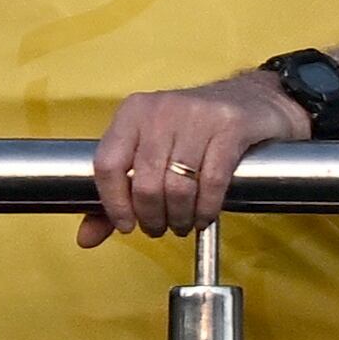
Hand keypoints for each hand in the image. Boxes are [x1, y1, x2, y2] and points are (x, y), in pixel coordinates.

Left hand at [82, 69, 306, 245]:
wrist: (253, 100)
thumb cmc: (194, 132)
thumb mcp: (152, 152)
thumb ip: (118, 194)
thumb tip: (85, 238)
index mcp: (133, 112)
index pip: (107, 164)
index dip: (113, 204)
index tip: (126, 226)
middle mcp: (161, 109)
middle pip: (144, 183)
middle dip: (152, 218)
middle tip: (161, 228)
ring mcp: (197, 115)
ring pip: (177, 186)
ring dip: (179, 218)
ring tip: (182, 223)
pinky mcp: (230, 126)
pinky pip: (212, 181)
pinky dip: (206, 209)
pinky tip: (204, 215)